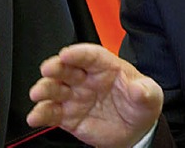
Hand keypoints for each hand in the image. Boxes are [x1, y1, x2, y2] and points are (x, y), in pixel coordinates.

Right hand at [27, 43, 162, 147]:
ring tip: (37, 94)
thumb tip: (139, 89)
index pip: (89, 55)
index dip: (77, 53)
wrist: (136, 131)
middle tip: (48, 69)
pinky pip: (51, 112)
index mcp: (104, 66)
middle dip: (55, 67)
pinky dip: (40, 113)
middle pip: (67, 68)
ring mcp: (75, 96)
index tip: (67, 53)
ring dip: (44, 89)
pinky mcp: (68, 115)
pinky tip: (34, 116)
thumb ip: (145, 90)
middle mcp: (85, 78)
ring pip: (55, 88)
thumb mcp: (150, 95)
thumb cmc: (140, 104)